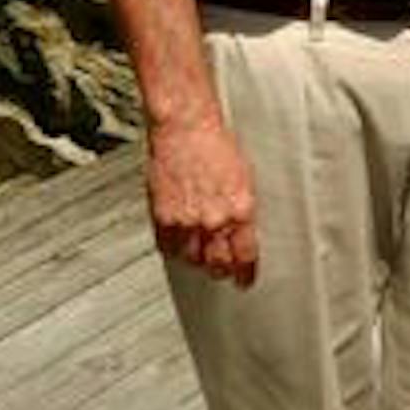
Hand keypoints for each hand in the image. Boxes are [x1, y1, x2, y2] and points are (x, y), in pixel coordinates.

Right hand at [145, 116, 258, 286]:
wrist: (186, 128)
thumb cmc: (216, 144)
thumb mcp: (244, 177)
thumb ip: (242, 208)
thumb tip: (243, 229)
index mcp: (240, 209)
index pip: (246, 255)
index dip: (246, 273)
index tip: (245, 280)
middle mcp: (214, 219)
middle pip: (218, 264)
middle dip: (222, 270)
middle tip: (223, 272)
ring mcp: (186, 221)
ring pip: (192, 259)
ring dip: (198, 260)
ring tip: (202, 255)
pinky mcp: (163, 218)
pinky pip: (169, 248)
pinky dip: (175, 249)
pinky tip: (180, 243)